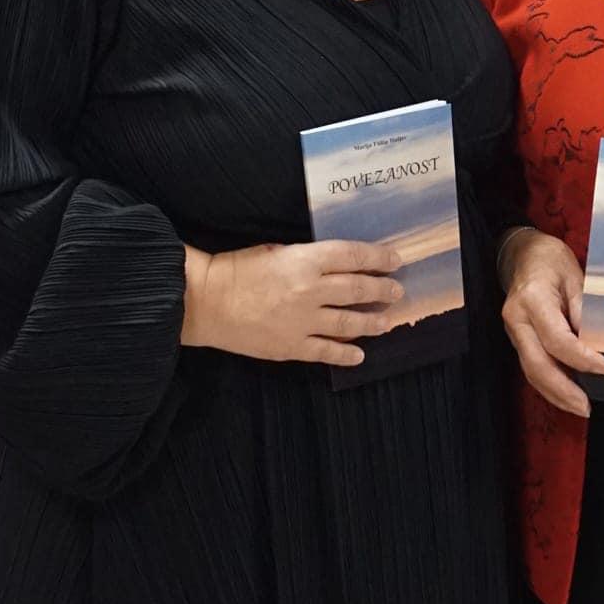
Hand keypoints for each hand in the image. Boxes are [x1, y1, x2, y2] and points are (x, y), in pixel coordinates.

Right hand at [181, 240, 403, 368]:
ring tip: (386, 321)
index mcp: (305, 260)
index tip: (395, 260)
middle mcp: (310, 290)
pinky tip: (359, 353)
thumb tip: (335, 267)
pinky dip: (346, 352)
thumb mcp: (277, 250)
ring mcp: (303, 321)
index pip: (353, 257)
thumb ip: (307, 259)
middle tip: (397, 290)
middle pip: (357, 288)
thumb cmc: (237, 270)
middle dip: (382, 289)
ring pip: (348, 322)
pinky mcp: (291, 346)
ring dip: (372, 321)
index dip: (378, 258)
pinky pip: (326, 351)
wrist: (206, 302)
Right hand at [499, 229, 603, 418]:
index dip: (580, 358)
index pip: (556, 338)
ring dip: (556, 394)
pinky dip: (549, 385)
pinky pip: (531, 367)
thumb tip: (598, 342)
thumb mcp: (574, 274)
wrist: (521, 254)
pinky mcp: (518, 339)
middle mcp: (517, 319)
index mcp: (532, 299)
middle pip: (537, 364)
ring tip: (580, 407)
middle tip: (587, 406)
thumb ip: (584, 307)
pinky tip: (566, 395)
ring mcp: (514, 331)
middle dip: (563, 390)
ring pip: (531, 372)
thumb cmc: (549, 260)